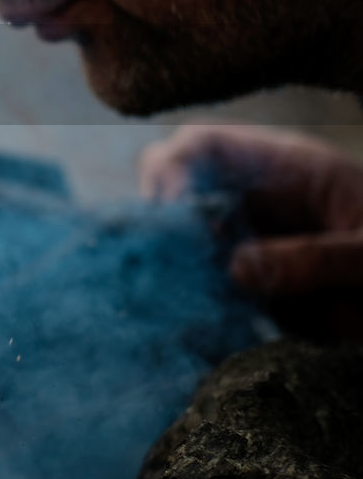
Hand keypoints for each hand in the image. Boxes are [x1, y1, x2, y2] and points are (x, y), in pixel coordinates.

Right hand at [139, 123, 362, 295]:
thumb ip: (316, 259)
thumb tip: (237, 269)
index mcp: (290, 172)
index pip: (206, 147)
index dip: (174, 168)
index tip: (169, 210)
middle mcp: (261, 206)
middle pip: (178, 195)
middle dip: (162, 224)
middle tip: (163, 262)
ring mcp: (256, 252)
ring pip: (187, 252)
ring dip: (177, 274)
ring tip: (180, 302)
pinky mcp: (261, 300)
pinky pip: (212, 300)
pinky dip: (199, 313)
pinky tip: (199, 331)